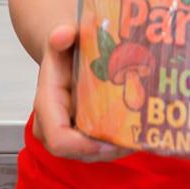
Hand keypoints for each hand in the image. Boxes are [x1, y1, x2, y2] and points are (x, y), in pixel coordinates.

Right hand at [32, 24, 130, 161]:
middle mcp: (55, 124)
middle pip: (80, 153)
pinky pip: (101, 148)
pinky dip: (119, 143)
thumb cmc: (64, 51)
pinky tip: (137, 132)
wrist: (64, 54)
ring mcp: (70, 133)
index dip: (81, 145)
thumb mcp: (63, 39)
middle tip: (135, 138)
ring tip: (141, 135)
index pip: (58, 139)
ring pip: (93, 154)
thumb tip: (63, 34)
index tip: (107, 141)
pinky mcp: (84, 135)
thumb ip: (61, 35)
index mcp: (48, 104)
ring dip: (117, 148)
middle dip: (108, 149)